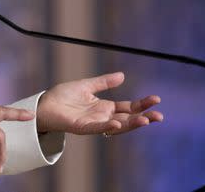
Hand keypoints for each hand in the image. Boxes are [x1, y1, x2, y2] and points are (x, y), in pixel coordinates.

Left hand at [36, 72, 162, 135]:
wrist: (45, 104)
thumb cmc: (63, 96)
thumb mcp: (87, 86)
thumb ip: (104, 82)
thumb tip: (122, 76)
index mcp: (105, 107)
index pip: (129, 107)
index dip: (142, 104)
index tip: (156, 99)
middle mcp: (102, 117)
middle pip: (128, 119)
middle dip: (144, 118)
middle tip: (159, 116)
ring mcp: (94, 123)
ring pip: (117, 126)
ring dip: (131, 124)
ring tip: (146, 121)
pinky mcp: (82, 127)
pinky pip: (97, 128)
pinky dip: (107, 126)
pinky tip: (117, 123)